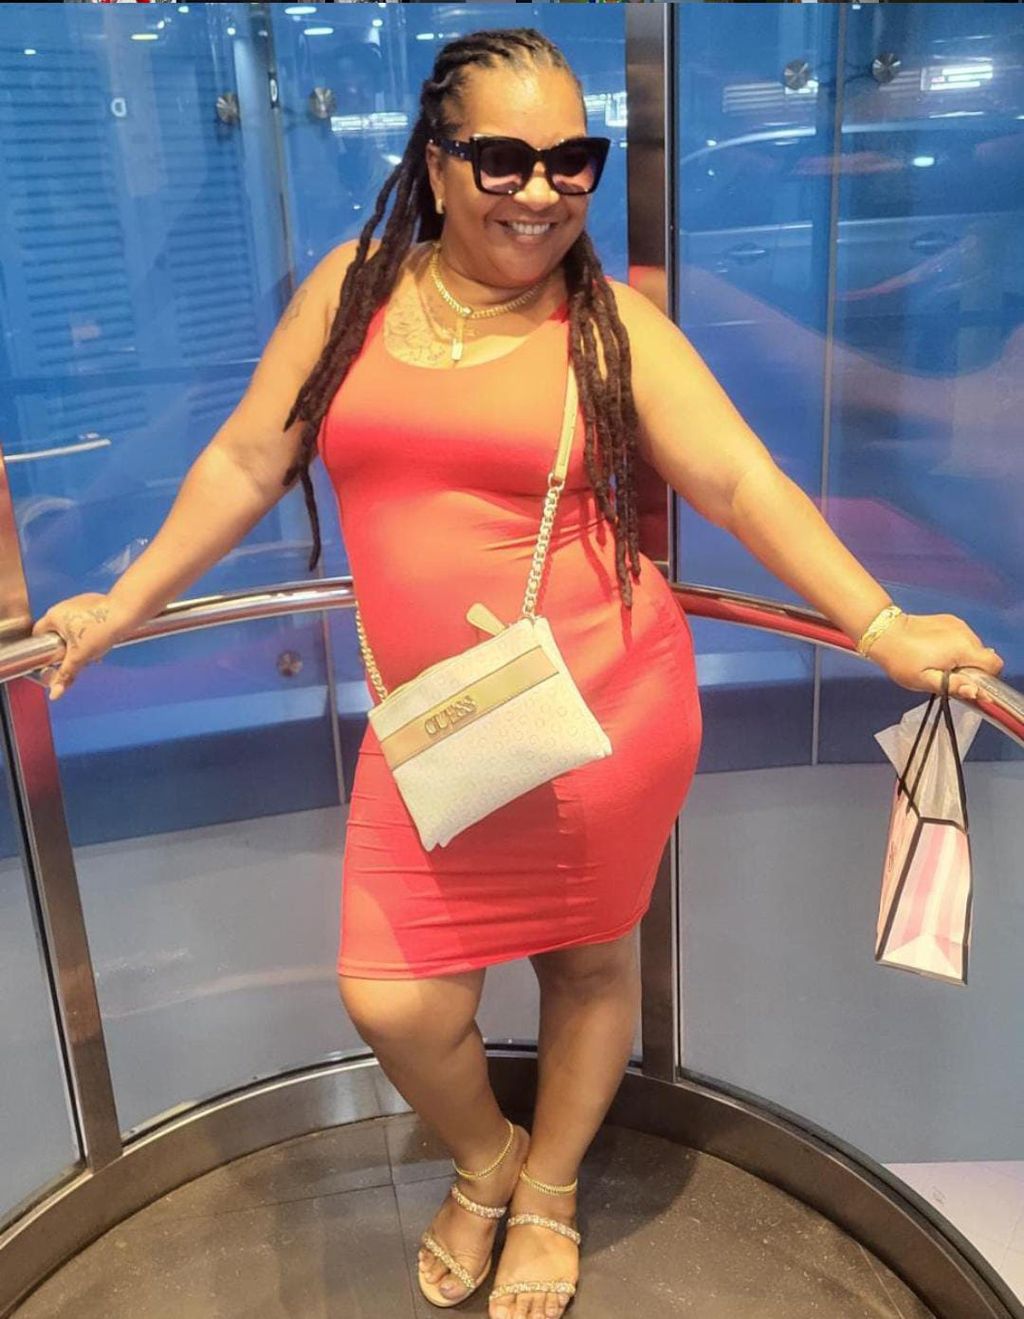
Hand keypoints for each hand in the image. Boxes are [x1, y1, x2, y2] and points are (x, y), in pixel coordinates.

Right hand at [29, 593, 136, 701]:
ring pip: (74, 630)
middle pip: (57, 634)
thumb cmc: (101, 628)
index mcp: (53, 615)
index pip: (38, 634)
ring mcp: (80, 603)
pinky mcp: (95, 605)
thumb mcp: (79, 656)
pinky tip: (102, 642)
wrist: (126, 613)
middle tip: (78, 659)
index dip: (41, 648)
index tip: (50, 659)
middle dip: (68, 649)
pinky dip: (91, 634)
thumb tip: (55, 693)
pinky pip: (87, 622)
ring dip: (81, 643)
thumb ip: (65, 674)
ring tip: (94, 652)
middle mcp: (64, 606)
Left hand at [866, 611, 1004, 700]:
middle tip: (946, 675)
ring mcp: (959, 624)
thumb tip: (976, 692)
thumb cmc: (902, 660)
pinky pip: (963, 638)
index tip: (965, 683)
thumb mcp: (924, 681)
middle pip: (983, 657)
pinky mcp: (951, 620)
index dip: (985, 678)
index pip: (994, 665)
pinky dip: (956, 647)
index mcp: (962, 649)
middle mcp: (966, 634)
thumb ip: (952, 686)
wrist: (885, 632)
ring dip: (963, 658)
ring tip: (939, 663)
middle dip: (971, 669)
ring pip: (974, 648)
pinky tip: (936, 651)